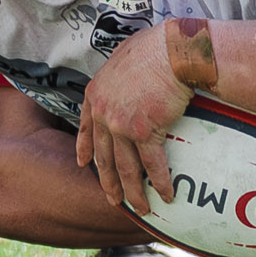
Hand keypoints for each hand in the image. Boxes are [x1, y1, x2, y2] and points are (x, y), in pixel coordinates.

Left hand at [74, 24, 193, 215]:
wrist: (171, 51)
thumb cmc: (154, 49)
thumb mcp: (123, 58)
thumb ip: (118, 76)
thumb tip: (126, 77)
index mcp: (96, 94)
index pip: (86, 127)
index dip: (85, 148)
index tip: (83, 164)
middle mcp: (103, 113)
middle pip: (104, 156)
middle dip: (108, 182)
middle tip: (113, 199)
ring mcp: (121, 125)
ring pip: (126, 167)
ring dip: (134, 191)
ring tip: (141, 207)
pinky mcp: (144, 132)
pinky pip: (153, 165)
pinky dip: (161, 182)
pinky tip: (166, 195)